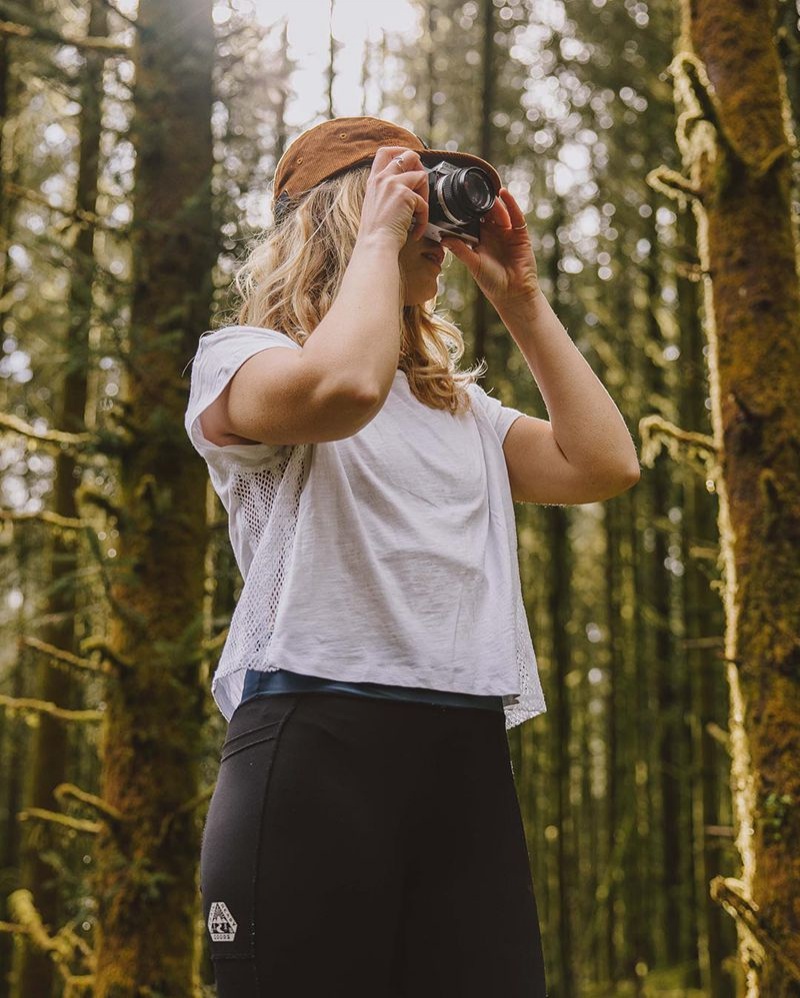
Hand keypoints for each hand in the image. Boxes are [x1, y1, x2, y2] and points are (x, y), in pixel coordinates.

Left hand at [440, 188, 540, 311]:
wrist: (513, 293)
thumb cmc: (492, 282)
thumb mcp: (473, 264)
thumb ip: (460, 250)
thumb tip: (443, 238)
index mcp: (479, 240)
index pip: (472, 221)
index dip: (467, 210)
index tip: (459, 197)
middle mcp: (493, 234)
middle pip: (487, 213)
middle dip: (481, 203)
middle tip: (473, 191)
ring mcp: (507, 233)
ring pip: (500, 212)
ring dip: (494, 202)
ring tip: (487, 191)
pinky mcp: (520, 234)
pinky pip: (516, 216)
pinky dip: (511, 204)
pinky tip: (504, 194)